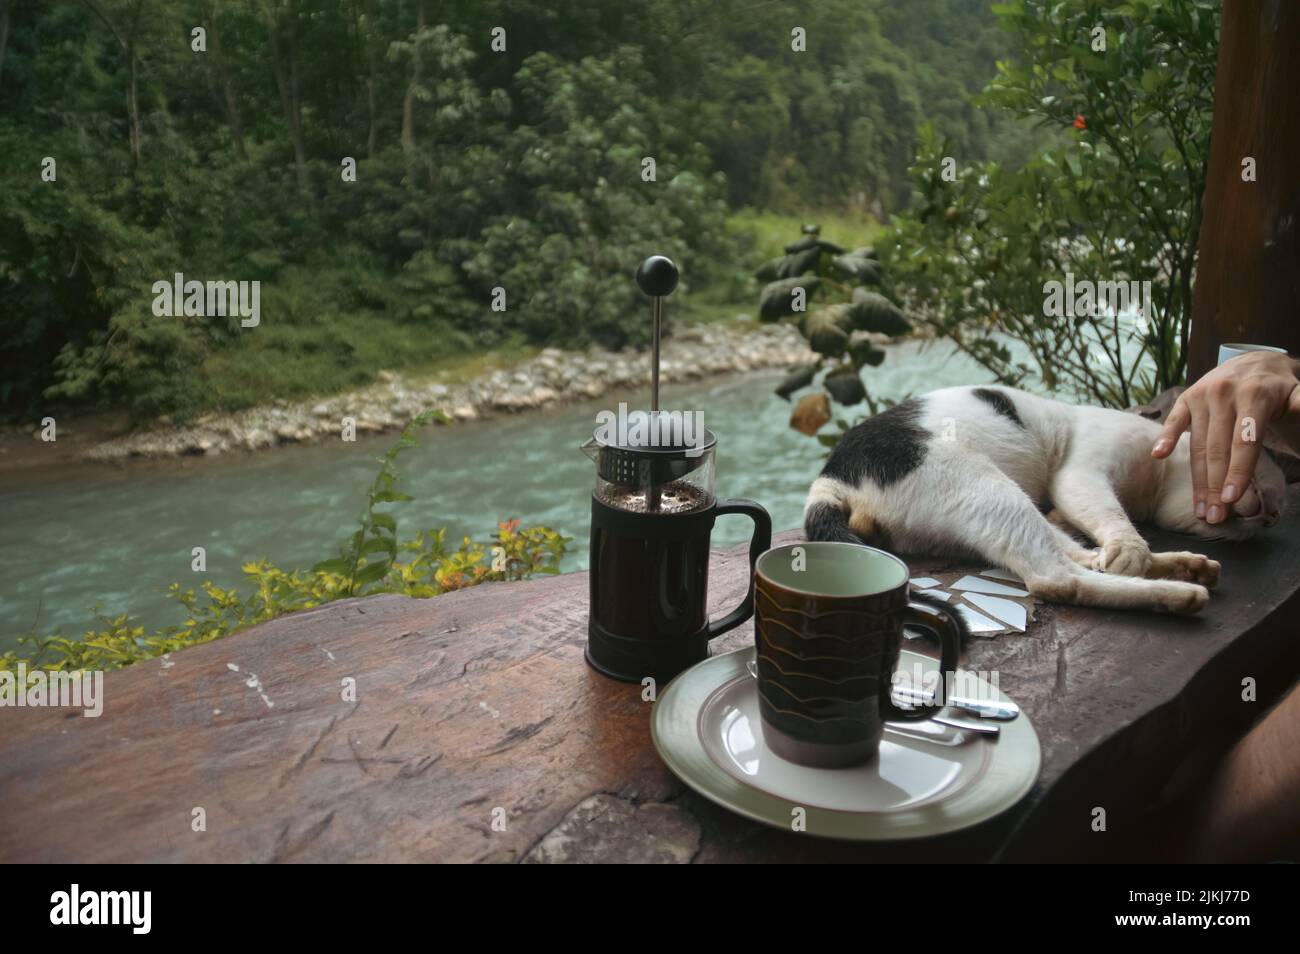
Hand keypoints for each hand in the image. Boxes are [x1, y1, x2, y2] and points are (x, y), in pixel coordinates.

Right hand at [1151, 350, 1299, 524]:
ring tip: (1199, 509)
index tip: (1232, 500)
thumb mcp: (1298, 394)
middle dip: (1215, 486)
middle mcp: (1224, 393)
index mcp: (1254, 394)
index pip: (1244, 441)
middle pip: (1217, 449)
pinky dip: (1165, 438)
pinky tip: (1159, 456)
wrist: (1255, 361)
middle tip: (1215, 517)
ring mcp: (1202, 395)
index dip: (1238, 471)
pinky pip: (1174, 421)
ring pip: (1197, 444)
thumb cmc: (1279, 388)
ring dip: (1196, 480)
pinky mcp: (1186, 398)